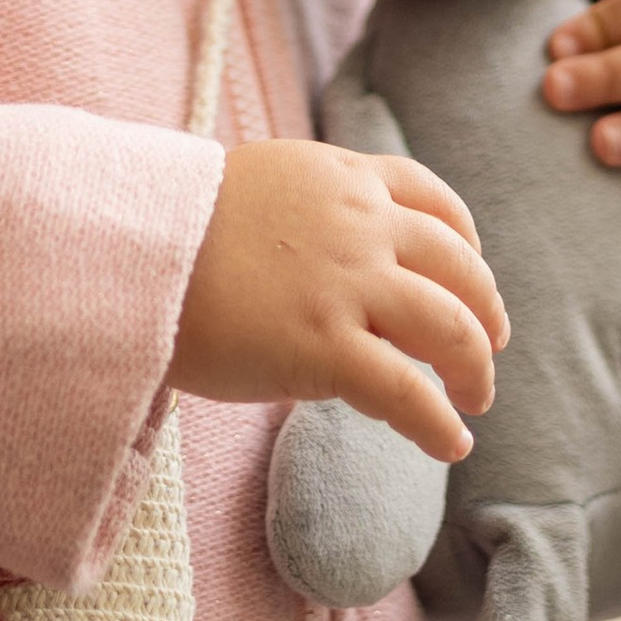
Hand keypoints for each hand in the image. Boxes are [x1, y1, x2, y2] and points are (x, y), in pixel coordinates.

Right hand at [167, 140, 509, 462]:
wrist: (132, 248)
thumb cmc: (177, 226)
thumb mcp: (264, 186)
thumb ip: (314, 213)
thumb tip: (336, 264)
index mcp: (345, 178)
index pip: (435, 202)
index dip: (467, 245)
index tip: (471, 276)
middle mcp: (363, 225)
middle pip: (462, 269)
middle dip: (485, 313)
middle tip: (488, 348)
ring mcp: (350, 286)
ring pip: (454, 329)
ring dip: (475, 369)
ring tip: (474, 401)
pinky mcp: (327, 347)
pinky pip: (409, 393)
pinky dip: (441, 423)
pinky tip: (451, 442)